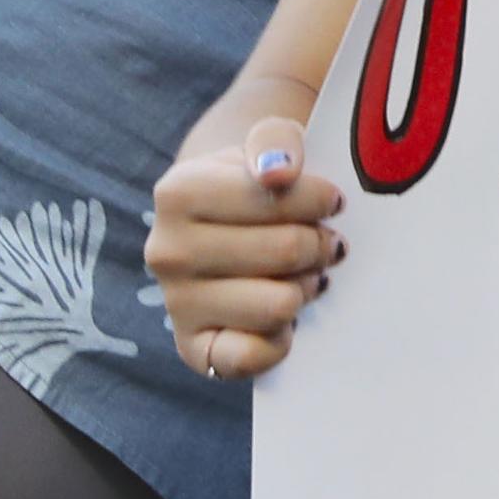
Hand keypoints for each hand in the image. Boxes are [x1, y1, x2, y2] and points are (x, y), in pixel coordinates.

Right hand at [147, 116, 344, 381]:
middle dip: (321, 244)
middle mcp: (167, 251)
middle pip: (288, 251)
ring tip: (301, 274)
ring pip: (281, 304)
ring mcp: (176, 304)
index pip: (279, 196)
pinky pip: (253, 358)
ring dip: (305, 288)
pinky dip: (281, 339)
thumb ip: (276, 141)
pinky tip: (281, 315)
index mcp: (179, 192)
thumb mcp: (268, 143)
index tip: (331, 200)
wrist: (222, 224)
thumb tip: (278, 173)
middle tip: (323, 241)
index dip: (321, 198)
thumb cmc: (255, 181)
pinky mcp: (194, 349)